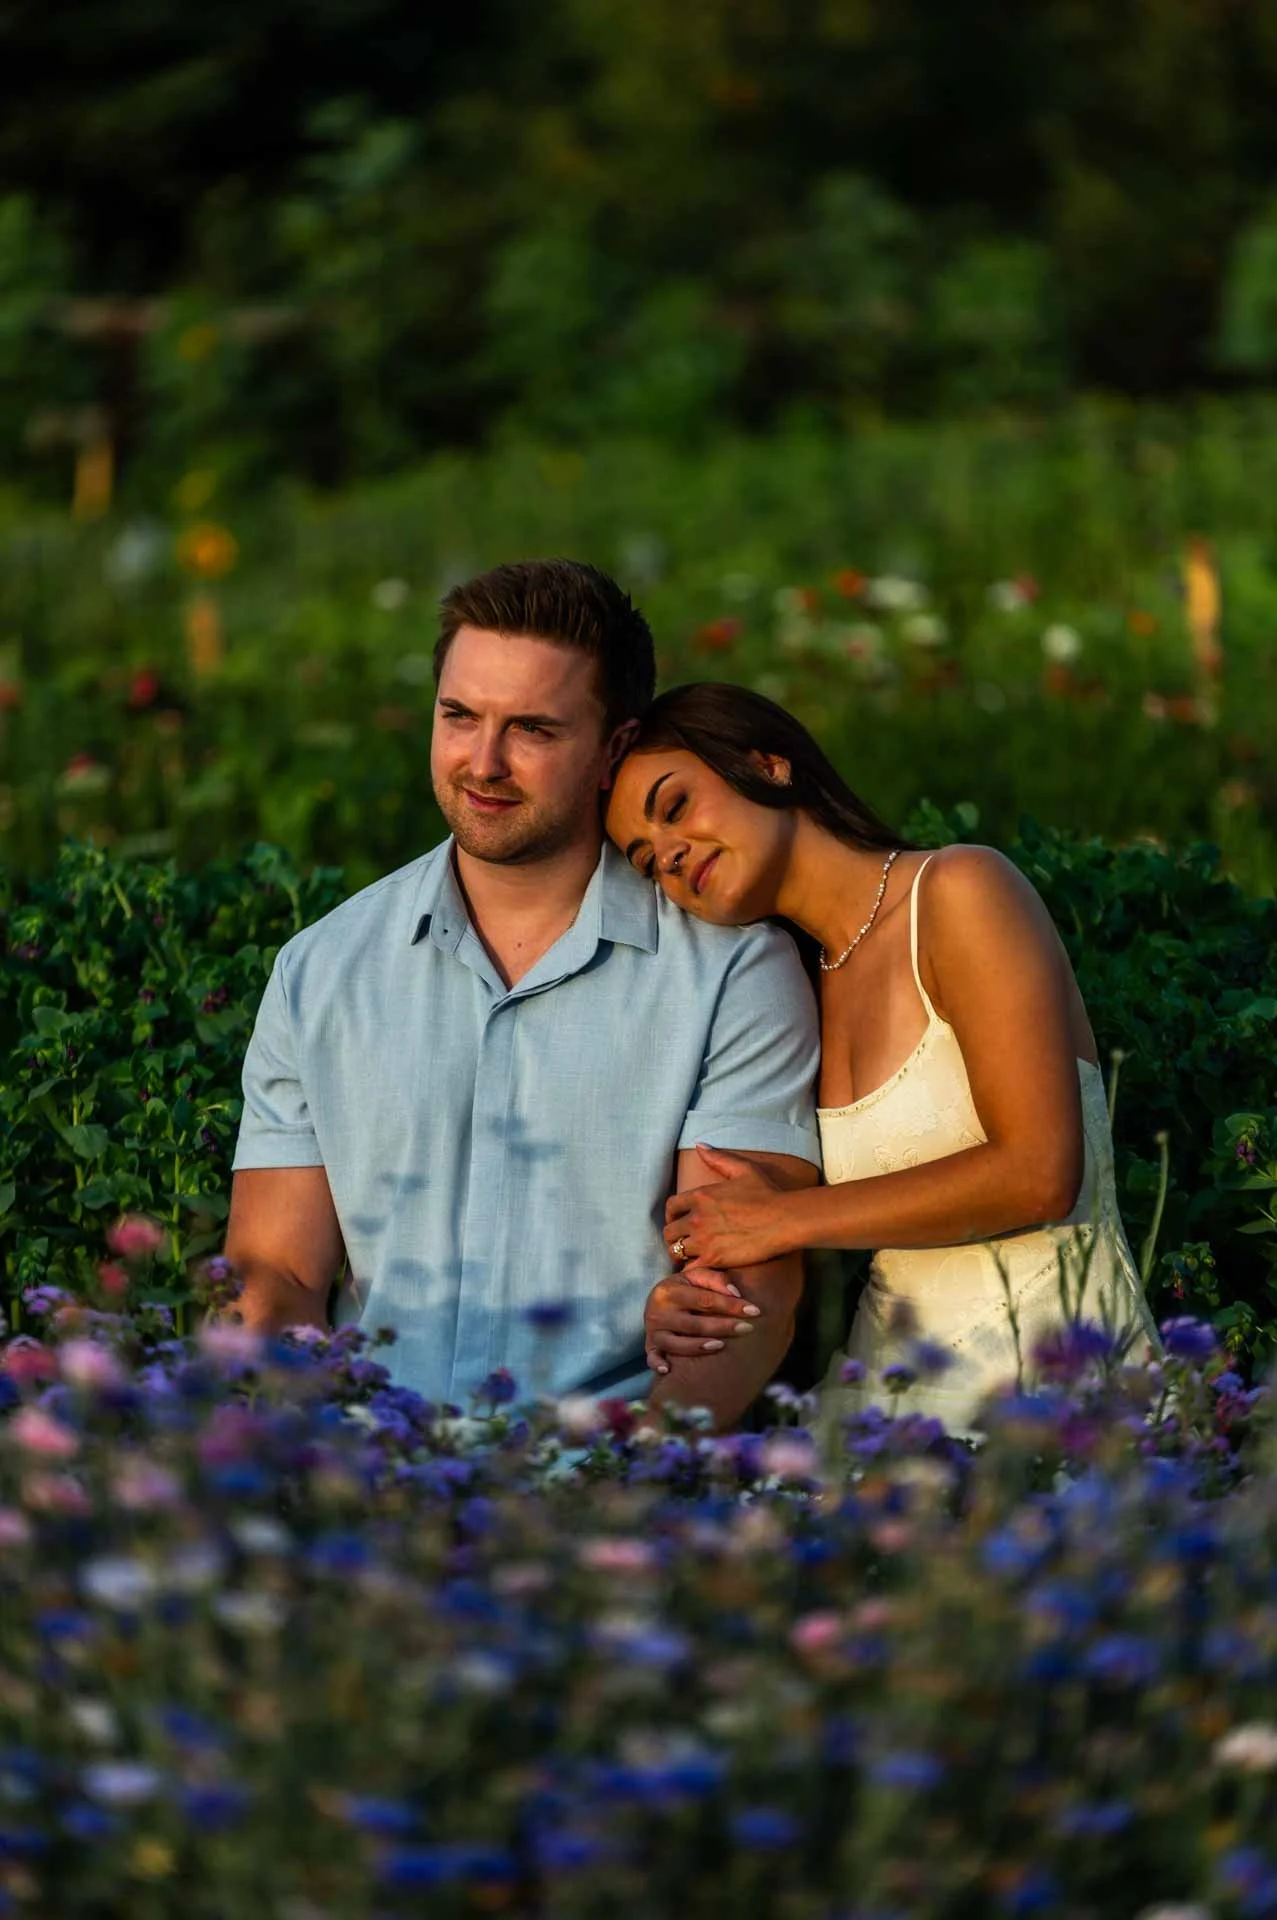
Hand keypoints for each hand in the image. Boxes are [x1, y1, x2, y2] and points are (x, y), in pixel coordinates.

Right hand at [643, 1263, 761, 1371]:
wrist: (657, 1300)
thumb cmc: (684, 1288)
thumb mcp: (695, 1277)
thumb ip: (716, 1279)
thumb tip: (737, 1294)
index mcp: (670, 1290)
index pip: (705, 1299)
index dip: (731, 1305)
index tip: (754, 1311)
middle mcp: (658, 1311)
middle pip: (693, 1323)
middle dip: (723, 1326)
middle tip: (748, 1329)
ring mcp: (654, 1330)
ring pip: (675, 1343)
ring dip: (698, 1346)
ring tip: (721, 1346)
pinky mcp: (650, 1346)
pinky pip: (652, 1358)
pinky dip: (657, 1364)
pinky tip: (669, 1370)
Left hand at [663, 1145, 793, 1271]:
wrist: (784, 1220)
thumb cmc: (767, 1194)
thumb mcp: (743, 1170)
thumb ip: (718, 1158)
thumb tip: (700, 1145)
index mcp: (700, 1195)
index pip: (670, 1206)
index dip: (672, 1215)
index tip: (679, 1221)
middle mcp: (697, 1217)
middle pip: (669, 1231)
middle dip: (674, 1237)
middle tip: (684, 1241)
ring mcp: (704, 1240)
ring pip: (676, 1251)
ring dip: (681, 1254)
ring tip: (691, 1256)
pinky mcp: (714, 1259)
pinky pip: (689, 1268)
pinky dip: (691, 1270)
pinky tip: (701, 1267)